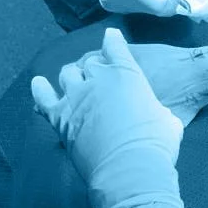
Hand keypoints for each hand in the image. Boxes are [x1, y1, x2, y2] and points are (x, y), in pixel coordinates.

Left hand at [32, 29, 182, 207]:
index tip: (112, 39)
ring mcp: (77, 97)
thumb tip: (159, 116)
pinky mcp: (61, 118)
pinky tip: (38, 84)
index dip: (113, 41)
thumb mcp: (169, 119)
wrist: (133, 169)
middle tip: (98, 72)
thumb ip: (156, 109)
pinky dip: (41, 90)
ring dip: (71, 75)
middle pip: (90, 62)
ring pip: (67, 75)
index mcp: (126, 72)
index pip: (115, 46)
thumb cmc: (158, 144)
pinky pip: (45, 99)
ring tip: (73, 78)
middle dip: (94, 65)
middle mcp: (98, 78)